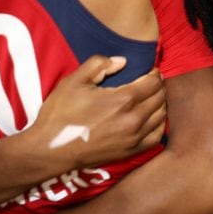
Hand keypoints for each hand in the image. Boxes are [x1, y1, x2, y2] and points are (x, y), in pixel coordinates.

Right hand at [24, 56, 166, 168]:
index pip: (153, 82)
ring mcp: (135, 138)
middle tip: (150, 82)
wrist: (51, 150)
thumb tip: (122, 61)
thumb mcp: (74, 81)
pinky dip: (158, 124)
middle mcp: (134, 119)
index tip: (149, 71)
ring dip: (159, 103)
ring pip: (161, 115)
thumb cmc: (60, 114)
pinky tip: (150, 118)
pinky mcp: (131, 152)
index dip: (154, 74)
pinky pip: (157, 135)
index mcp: (123, 99)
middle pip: (160, 97)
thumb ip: (98, 64)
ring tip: (150, 98)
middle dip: (157, 86)